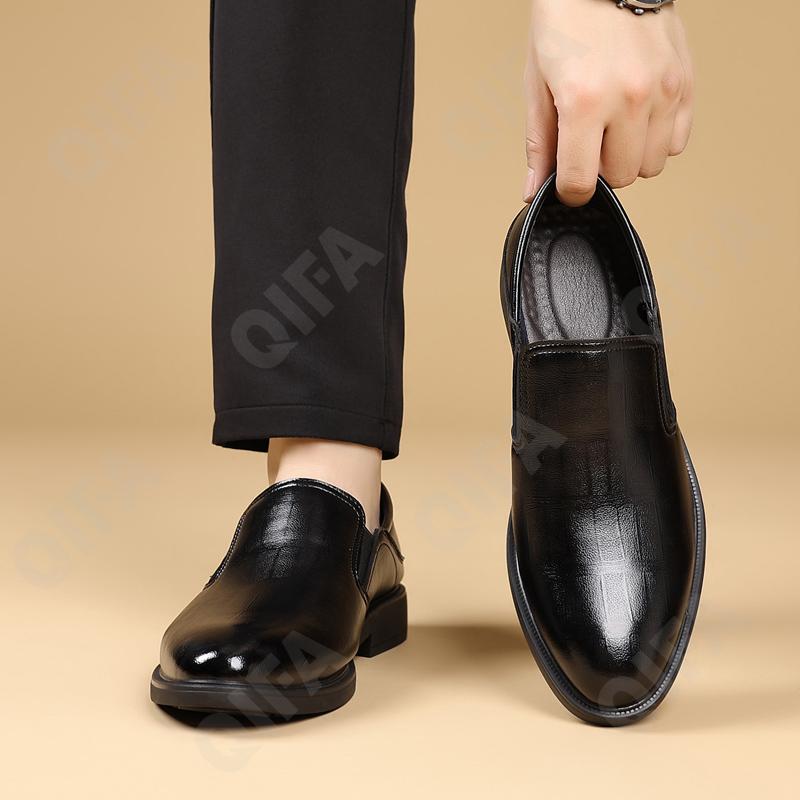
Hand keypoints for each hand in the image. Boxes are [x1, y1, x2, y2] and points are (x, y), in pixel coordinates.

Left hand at [524, 0, 693, 205]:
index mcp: (584, 101)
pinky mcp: (685, 81)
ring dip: (631, 157)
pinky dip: (657, 140)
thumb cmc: (566, 21)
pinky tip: (638, 118)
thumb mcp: (537, 84)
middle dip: (601, 169)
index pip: (581, 182)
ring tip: (614, 127)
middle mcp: (629, 97)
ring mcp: (663, 90)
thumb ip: (539, 144)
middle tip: (588, 140)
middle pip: (621, 177)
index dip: (569, 191)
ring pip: (652, 165)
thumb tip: (535, 190)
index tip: (566, 182)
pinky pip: (677, 142)